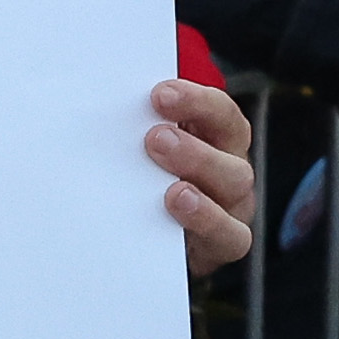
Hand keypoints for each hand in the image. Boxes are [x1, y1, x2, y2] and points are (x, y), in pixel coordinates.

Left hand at [149, 76, 255, 274]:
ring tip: (173, 189)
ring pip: (235, 186)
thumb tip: (103, 103)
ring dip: (202, 181)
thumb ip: (132, 128)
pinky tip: (178, 215)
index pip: (217, 109)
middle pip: (232, 143)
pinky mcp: (225, 242)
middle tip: (155, 139)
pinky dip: (207, 223)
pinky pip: (230, 236)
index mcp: (212, 133)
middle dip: (193, 140)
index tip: (159, 95)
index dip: (195, 100)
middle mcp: (228, 163)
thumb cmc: (140, 183)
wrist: (140, 243)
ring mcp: (232, 203)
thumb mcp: (138, 151)